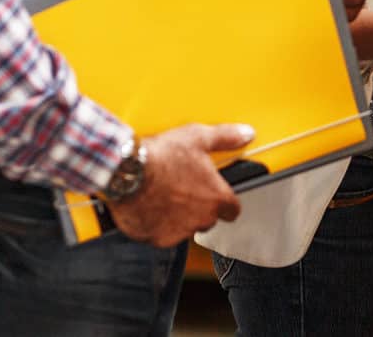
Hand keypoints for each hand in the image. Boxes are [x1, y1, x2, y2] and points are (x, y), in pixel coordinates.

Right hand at [104, 123, 252, 246]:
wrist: (127, 172)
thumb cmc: (162, 156)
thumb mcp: (198, 137)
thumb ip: (226, 137)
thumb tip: (246, 134)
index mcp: (216, 198)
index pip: (232, 210)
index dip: (224, 201)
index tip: (215, 192)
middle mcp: (201, 220)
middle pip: (207, 218)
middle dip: (198, 206)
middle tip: (183, 186)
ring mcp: (179, 232)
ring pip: (184, 227)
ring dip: (178, 216)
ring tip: (164, 193)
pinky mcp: (157, 239)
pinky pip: (162, 234)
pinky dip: (157, 223)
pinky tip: (150, 204)